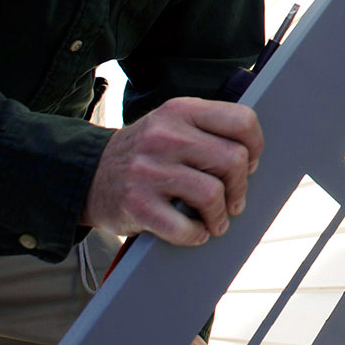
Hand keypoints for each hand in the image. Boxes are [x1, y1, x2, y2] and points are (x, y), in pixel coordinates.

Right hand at [81, 96, 263, 244]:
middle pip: (233, 159)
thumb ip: (208, 128)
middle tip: (235, 198)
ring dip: (222, 214)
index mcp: (181, 110)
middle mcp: (166, 136)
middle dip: (240, 185)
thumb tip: (254, 154)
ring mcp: (150, 171)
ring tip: (217, 219)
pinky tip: (197, 232)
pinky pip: (185, 227)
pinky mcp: (137, 205)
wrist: (88, 175)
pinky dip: (197, 235)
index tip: (250, 162)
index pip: (242, 121)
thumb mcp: (173, 123)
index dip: (255, 146)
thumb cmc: (146, 152)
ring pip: (213, 193)